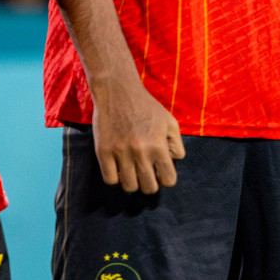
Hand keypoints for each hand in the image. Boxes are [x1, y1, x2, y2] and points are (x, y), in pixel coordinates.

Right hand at [90, 76, 185, 193]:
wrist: (118, 92)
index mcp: (159, 146)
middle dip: (150, 184)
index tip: (162, 174)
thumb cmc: (147, 107)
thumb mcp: (169, 121)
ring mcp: (120, 153)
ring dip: (133, 183)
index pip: (168, 180)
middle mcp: (140, 152)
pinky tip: (119, 169)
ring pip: (129, 187)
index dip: (166, 179)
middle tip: (147, 175)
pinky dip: (116, 179)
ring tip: (133, 172)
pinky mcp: (103, 152)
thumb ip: (176, 144)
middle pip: (148, 188)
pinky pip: (110, 180)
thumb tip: (173, 162)